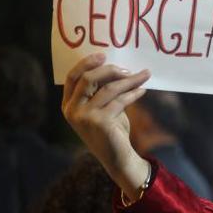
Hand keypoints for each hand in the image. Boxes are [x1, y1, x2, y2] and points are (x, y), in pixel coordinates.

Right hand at [61, 53, 150, 198]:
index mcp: (68, 104)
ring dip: (129, 80)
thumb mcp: (103, 107)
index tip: (103, 55)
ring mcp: (84, 116)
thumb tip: (117, 66)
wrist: (118, 157)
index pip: (72, 77)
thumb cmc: (111, 129)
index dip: (85, 63)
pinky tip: (143, 90)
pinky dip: (134, 93)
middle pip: (88, 78)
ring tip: (144, 76)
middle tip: (129, 68)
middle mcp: (72, 110)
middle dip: (110, 70)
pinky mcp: (100, 122)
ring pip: (108, 88)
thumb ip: (102, 90)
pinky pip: (120, 100)